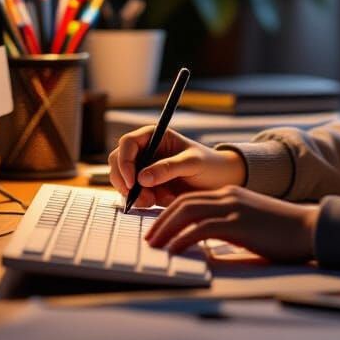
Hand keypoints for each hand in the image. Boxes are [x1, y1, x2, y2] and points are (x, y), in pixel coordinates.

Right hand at [108, 126, 246, 208]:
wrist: (221, 182)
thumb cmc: (210, 165)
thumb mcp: (193, 163)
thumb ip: (168, 168)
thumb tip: (142, 178)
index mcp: (155, 136)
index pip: (128, 143)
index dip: (124, 160)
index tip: (132, 181)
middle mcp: (146, 151)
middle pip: (118, 161)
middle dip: (123, 180)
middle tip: (137, 196)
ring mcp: (145, 169)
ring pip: (123, 180)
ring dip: (132, 193)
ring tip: (151, 201)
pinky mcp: (148, 187)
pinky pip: (133, 194)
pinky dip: (140, 201)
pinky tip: (156, 202)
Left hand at [145, 186, 320, 262]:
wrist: (308, 229)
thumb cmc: (282, 232)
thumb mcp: (250, 225)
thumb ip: (228, 228)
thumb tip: (206, 247)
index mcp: (230, 194)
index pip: (190, 198)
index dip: (169, 213)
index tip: (158, 229)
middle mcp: (228, 196)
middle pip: (183, 202)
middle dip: (161, 221)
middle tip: (149, 239)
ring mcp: (233, 208)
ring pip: (187, 212)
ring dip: (166, 229)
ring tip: (155, 246)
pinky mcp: (238, 223)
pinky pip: (201, 229)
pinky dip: (183, 239)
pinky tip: (174, 252)